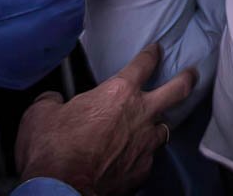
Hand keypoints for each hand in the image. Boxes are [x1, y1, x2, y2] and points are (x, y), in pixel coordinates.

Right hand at [16, 43, 194, 193]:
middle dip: (187, 79)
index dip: (152, 54)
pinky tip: (134, 158)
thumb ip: (51, 102)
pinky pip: (147, 159)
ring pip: (164, 128)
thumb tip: (52, 101)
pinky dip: (141, 157)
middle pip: (177, 90)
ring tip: (156, 125)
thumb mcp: (40, 116)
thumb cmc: (53, 152)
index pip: (144, 64)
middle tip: (192, 74)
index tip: (157, 49)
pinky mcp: (142, 170)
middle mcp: (140, 115)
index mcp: (118, 94)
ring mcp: (145, 144)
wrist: (63, 190)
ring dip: (159, 125)